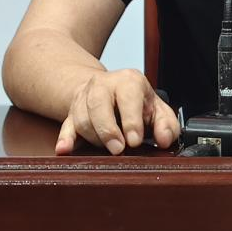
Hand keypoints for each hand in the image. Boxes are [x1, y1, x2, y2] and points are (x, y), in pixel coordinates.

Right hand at [55, 69, 178, 155]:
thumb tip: (165, 140)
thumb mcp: (157, 109)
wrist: (109, 89)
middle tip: (118, 149)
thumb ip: (166, 125)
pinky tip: (64, 149)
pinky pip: (66, 126)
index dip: (131, 121)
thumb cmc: (136, 103)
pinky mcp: (72, 112)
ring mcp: (85, 97)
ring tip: (108, 147)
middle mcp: (104, 84)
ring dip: (95, 138)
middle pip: (98, 106)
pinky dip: (65, 139)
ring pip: (82, 118)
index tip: (134, 141)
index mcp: (129, 81)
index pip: (127, 97)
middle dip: (108, 131)